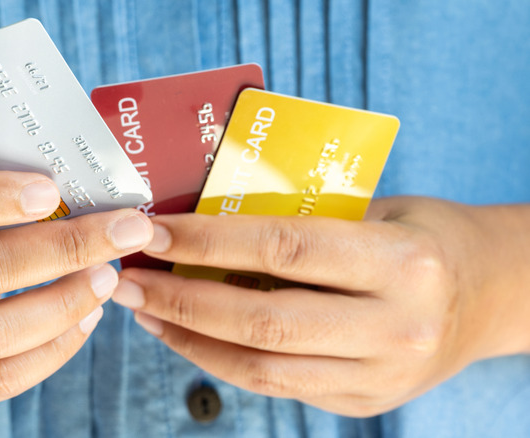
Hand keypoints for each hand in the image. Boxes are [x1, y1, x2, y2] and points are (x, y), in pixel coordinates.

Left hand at [113, 197, 529, 416]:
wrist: (489, 295)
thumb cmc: (421, 236)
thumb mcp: (375, 209)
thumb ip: (301, 218)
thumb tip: (202, 219)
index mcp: (400, 261)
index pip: (283, 248)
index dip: (207, 243)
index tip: (153, 233)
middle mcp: (396, 326)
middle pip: (262, 319)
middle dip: (180, 300)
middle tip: (128, 279)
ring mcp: (381, 375)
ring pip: (261, 366)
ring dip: (189, 339)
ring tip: (144, 311)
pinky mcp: (364, 402)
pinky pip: (275, 386)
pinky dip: (221, 361)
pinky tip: (188, 337)